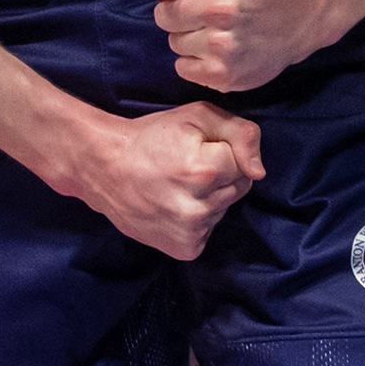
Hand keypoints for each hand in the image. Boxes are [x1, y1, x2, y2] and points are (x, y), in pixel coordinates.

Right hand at [63, 102, 262, 258]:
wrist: (105, 168)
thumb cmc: (152, 137)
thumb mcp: (197, 116)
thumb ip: (240, 133)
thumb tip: (259, 171)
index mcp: (204, 169)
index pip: (244, 165)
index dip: (222, 153)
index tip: (195, 149)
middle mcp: (198, 206)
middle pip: (238, 189)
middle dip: (220, 176)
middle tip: (187, 167)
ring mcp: (190, 232)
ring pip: (223, 210)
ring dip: (208, 198)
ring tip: (176, 186)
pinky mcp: (185, 249)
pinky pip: (208, 231)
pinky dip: (197, 219)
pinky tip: (173, 205)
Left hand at [149, 0, 334, 92]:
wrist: (293, 15)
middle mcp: (224, 7)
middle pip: (164, 15)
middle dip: (180, 10)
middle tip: (210, 7)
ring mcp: (225, 44)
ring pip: (174, 42)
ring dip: (190, 36)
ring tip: (219, 27)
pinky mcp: (225, 74)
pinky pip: (183, 68)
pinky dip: (196, 60)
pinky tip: (220, 48)